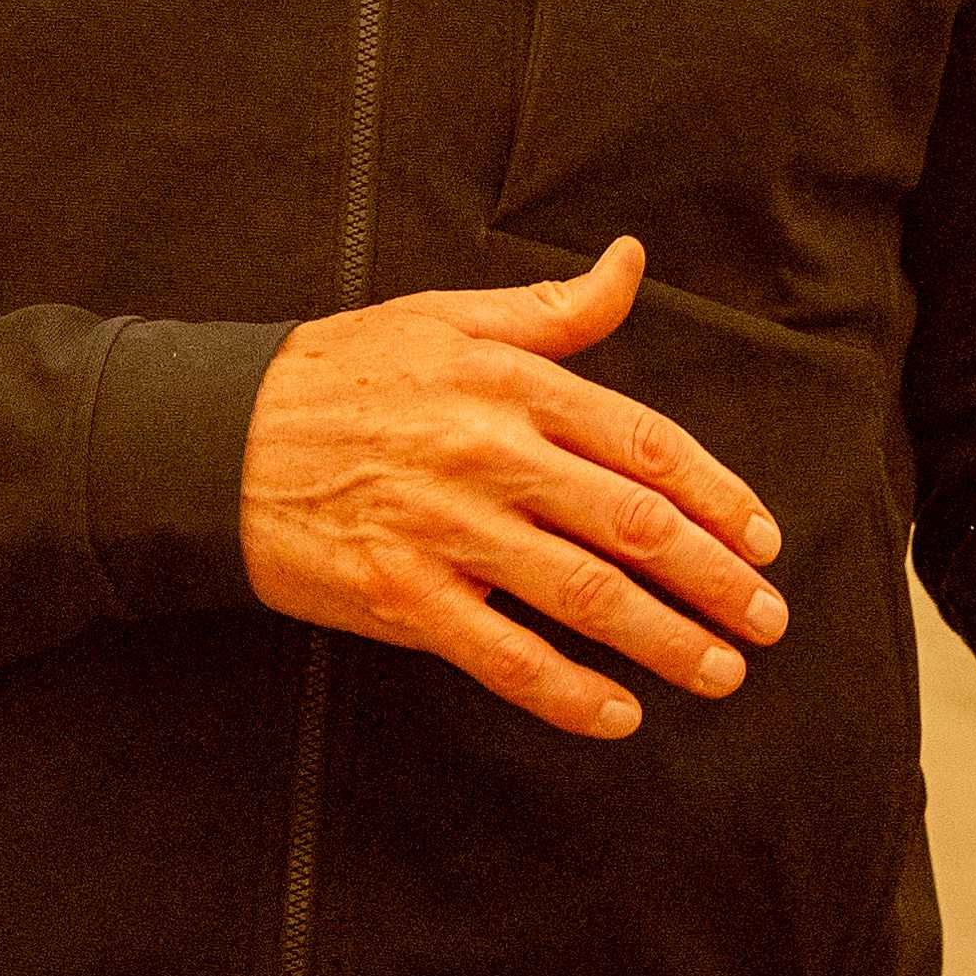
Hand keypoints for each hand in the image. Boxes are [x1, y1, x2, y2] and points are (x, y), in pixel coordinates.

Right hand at [238, 237, 789, 739]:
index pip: (645, 444)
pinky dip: (568, 692)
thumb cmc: (336, 375)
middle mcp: (486, 453)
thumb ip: (551, 311)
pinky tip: (617, 713)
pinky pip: (502, 654)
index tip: (763, 540)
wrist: (209, 437)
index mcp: (508, 382)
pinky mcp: (399, 594)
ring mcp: (443, 528)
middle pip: (633, 525)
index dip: (720, 497)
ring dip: (667, 640)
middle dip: (715, 580)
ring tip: (720, 671)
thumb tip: (629, 263)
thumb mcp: (443, 318)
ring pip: (584, 594)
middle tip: (765, 621)